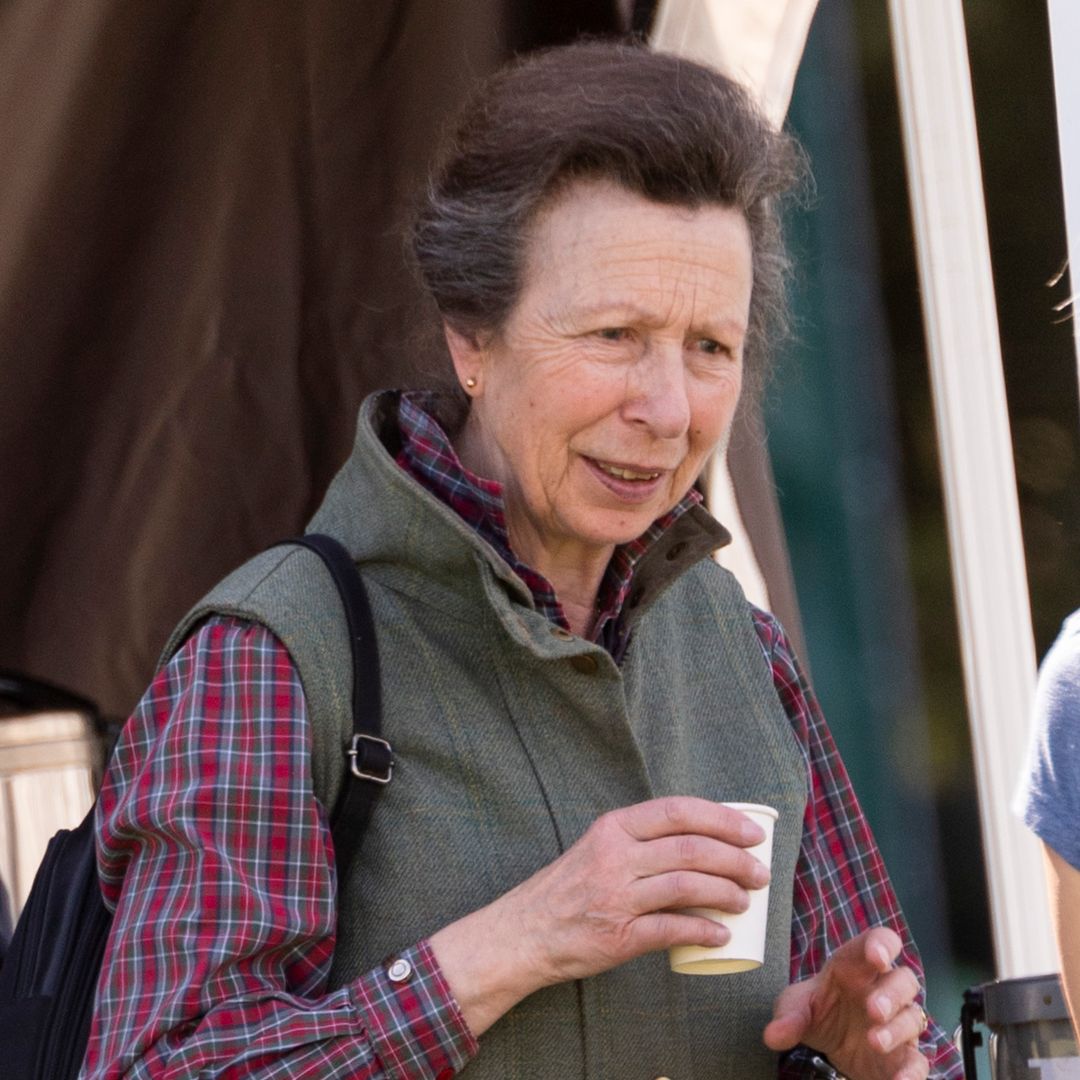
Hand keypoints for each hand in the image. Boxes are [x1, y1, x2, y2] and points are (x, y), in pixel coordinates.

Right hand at [430, 796, 769, 1034]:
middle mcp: (615, 856)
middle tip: (759, 872)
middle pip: (690, 849)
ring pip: (687, 886)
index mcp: (614, 827)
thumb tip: (701, 842)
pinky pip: (673, 930)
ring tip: (745, 901)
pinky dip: (703, 931)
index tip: (752, 832)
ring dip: (726, 893)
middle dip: (735, 859)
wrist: (525, 932)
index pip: (677, 812)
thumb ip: (640, 841)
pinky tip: (720, 934)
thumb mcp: (599, 847)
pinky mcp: (619, 936)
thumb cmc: (569, 888)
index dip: (722, 818)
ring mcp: (616, 896)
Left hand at [763, 927, 928, 1079]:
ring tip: (875, 1042)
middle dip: (891, 993)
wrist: (829, 1044)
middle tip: (872, 1009)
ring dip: (897, 1028)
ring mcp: (897, 1022)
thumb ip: (788, 1017)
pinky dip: (912, 1070)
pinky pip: (917, 1060)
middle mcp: (882, 990)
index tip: (877, 957)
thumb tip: (773, 1035)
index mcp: (856, 966)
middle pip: (903, 980)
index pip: (878, 942)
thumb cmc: (817, 1010)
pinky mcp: (903, 1055)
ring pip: (912, 1016)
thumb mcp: (796, 1009)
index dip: (882, 945)